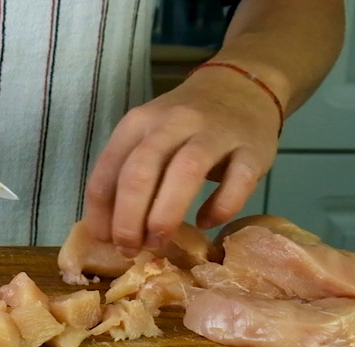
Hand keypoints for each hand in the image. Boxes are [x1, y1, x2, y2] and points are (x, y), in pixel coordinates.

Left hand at [82, 67, 281, 255]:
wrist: (242, 87)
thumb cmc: (185, 126)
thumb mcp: (147, 138)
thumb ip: (128, 175)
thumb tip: (109, 234)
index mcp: (139, 123)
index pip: (108, 171)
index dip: (101, 214)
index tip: (105, 242)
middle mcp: (173, 123)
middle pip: (140, 172)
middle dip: (128, 220)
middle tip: (130, 250)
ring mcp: (215, 134)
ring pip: (185, 172)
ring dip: (165, 216)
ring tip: (159, 243)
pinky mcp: (252, 149)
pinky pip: (237, 182)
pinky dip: (220, 208)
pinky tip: (206, 222)